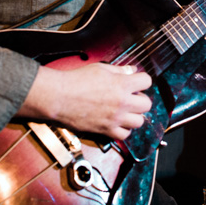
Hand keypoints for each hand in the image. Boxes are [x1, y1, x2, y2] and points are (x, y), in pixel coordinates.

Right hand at [21, 63, 152, 140]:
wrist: (58, 97)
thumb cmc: (76, 81)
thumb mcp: (100, 68)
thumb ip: (119, 70)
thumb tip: (131, 70)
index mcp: (122, 85)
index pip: (147, 81)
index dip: (142, 80)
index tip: (137, 82)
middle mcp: (122, 103)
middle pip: (147, 104)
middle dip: (141, 99)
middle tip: (132, 97)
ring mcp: (114, 118)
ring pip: (139, 122)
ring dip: (134, 115)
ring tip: (126, 111)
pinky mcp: (105, 130)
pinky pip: (124, 135)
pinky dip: (123, 130)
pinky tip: (117, 122)